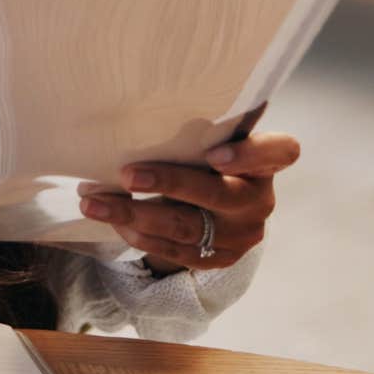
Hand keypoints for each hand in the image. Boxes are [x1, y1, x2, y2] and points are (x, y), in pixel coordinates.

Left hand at [78, 131, 299, 274]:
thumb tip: (135, 114)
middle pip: (217, 194)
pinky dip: (140, 235)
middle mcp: (258, 200)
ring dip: (134, 214)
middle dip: (168, 183)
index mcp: (265, 163)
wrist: (215, 210)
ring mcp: (241, 234)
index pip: (280, 152)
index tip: (213, 152)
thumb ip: (194, 133)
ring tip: (94, 203)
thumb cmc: (203, 159)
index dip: (250, 154)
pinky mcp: (219, 259)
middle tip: (126, 175)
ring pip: (186, 226)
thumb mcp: (209, 142)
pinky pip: (175, 251)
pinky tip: (113, 222)